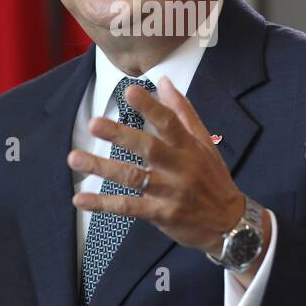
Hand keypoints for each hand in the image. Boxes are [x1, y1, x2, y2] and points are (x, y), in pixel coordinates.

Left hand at [68, 76, 244, 254]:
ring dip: (103, 167)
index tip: (129, 91)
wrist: (230, 224)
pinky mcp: (161, 214)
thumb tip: (163, 81)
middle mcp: (180, 168)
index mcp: (189, 147)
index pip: (170, 122)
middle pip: (148, 148)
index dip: (150, 107)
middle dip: (120, 135)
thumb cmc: (214, 179)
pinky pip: (129, 208)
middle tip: (94, 123)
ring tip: (75, 158)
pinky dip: (104, 204)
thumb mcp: (204, 143)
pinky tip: (81, 199)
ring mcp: (170, 192)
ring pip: (133, 177)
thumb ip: (183, 112)